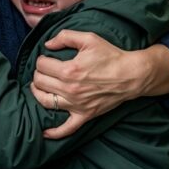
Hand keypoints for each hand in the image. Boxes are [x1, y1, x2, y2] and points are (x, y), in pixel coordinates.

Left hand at [30, 30, 158, 138]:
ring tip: (39, 87)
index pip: (42, 65)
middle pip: (40, 82)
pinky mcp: (85, 115)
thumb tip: (47, 44)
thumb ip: (66, 36)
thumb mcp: (89, 38)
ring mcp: (76, 105)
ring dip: (37, 93)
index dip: (42, 59)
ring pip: (45, 101)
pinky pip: (66, 129)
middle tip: (45, 70)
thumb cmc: (111, 56)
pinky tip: (45, 132)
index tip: (47, 58)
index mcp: (69, 70)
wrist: (131, 75)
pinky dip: (54, 132)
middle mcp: (70, 89)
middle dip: (38, 73)